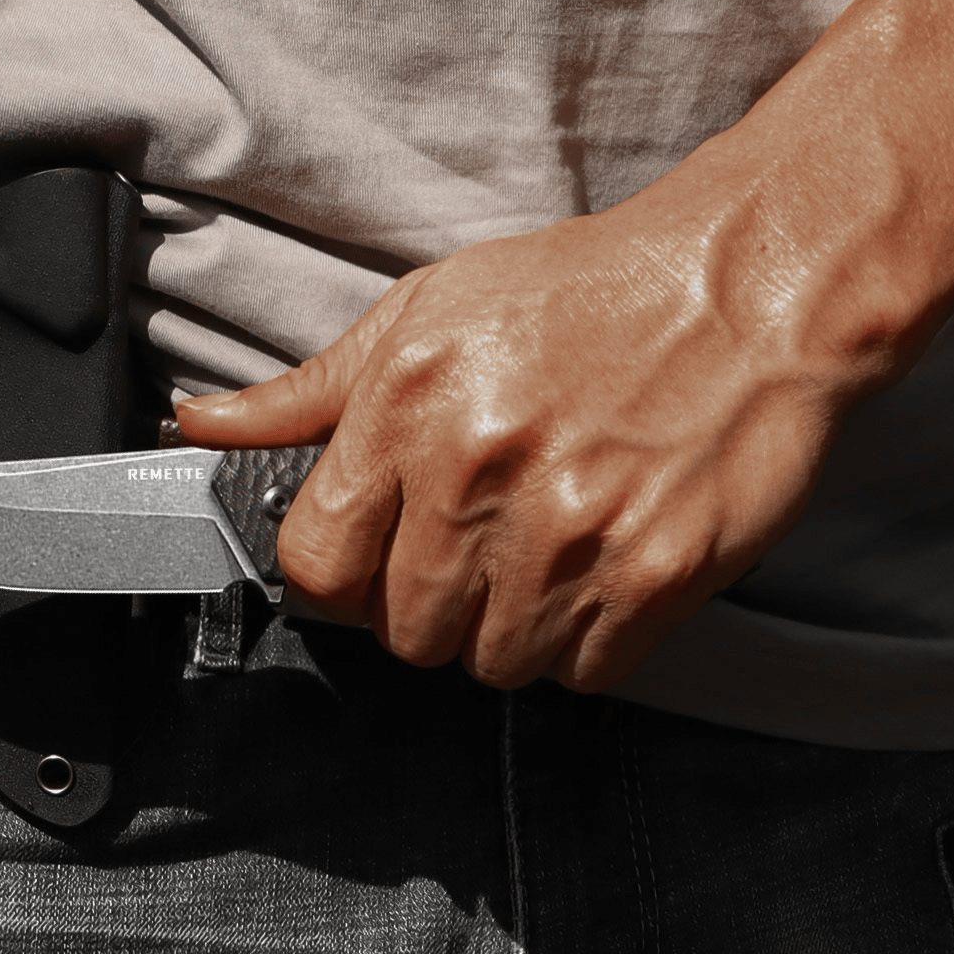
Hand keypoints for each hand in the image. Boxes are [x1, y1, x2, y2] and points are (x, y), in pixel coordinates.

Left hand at [177, 168, 883, 691]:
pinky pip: (584, 671)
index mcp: (407, 404)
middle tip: (475, 545)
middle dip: (427, 602)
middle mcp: (479, 473)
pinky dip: (587, 639)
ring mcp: (570, 532)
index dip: (335, 575)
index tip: (366, 561)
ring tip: (546, 546)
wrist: (749, 283)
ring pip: (492, 662)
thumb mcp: (426, 309)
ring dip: (509, 625)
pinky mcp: (656, 575)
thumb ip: (308, 391)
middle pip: (403, 629)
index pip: (314, 562)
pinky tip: (600, 564)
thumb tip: (204, 428)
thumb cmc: (587, 292)